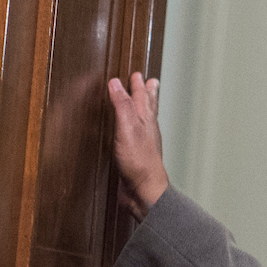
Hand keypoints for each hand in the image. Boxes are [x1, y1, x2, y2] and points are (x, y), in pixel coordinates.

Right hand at [107, 71, 168, 217]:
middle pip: (148, 108)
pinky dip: (133, 130)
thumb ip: (123, 105)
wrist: (144, 191)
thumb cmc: (140, 162)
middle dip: (147, 94)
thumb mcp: (128, 128)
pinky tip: (129, 135)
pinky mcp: (136, 157)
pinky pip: (135, 137)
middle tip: (149, 83)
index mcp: (145, 120)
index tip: (138, 74)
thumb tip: (116, 83)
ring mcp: (142, 144)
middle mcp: (146, 130)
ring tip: (141, 104)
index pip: (142, 97)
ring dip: (142, 110)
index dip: (138, 85)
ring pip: (143, 122)